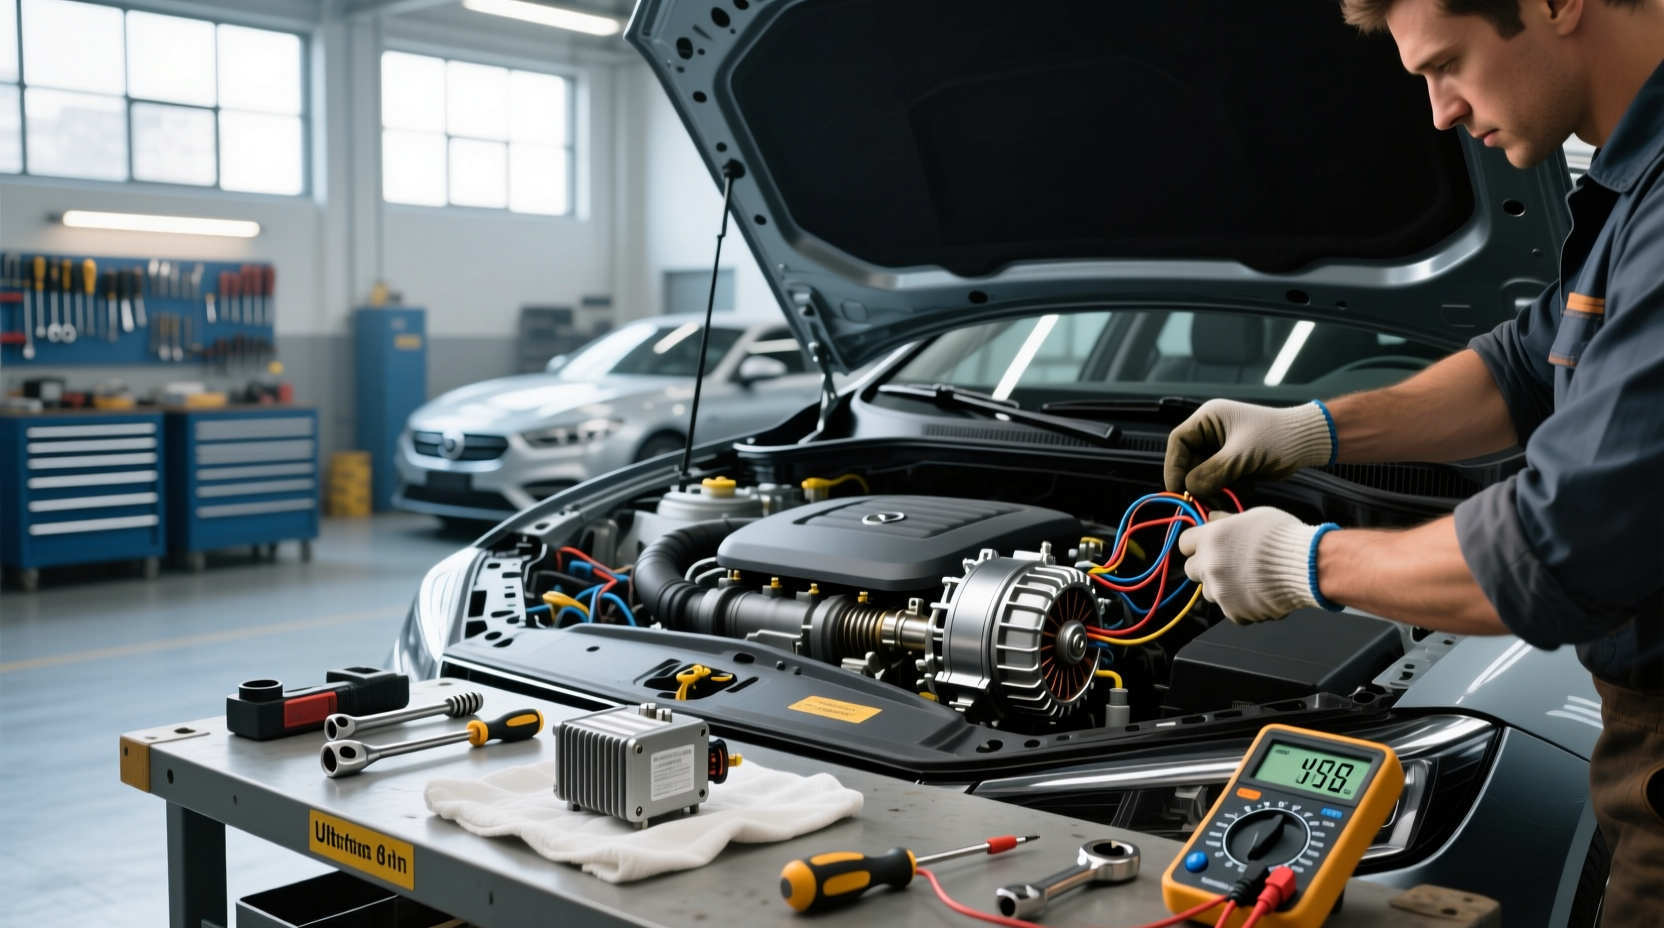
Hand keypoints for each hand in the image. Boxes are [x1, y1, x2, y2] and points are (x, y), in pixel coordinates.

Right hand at [1164, 399, 1334, 496]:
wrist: (1309, 442)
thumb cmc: (1278, 439)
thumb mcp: (1241, 456)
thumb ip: (1211, 473)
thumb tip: (1189, 490)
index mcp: (1208, 419)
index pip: (1178, 443)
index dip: (1174, 466)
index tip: (1179, 490)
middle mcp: (1211, 432)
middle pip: (1189, 462)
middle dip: (1198, 482)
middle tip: (1205, 500)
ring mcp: (1222, 449)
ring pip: (1204, 475)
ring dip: (1214, 489)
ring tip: (1232, 494)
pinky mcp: (1234, 463)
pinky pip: (1219, 481)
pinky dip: (1228, 489)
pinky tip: (1246, 487)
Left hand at [1178, 507, 1335, 623]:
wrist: (1308, 566)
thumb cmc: (1284, 537)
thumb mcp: (1253, 516)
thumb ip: (1226, 520)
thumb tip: (1211, 517)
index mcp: (1211, 538)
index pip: (1185, 542)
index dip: (1197, 543)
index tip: (1207, 544)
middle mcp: (1210, 565)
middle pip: (1191, 569)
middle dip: (1205, 566)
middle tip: (1228, 563)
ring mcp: (1221, 591)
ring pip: (1209, 591)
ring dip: (1221, 586)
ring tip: (1247, 579)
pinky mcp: (1234, 611)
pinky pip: (1229, 609)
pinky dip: (1240, 604)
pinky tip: (1258, 592)